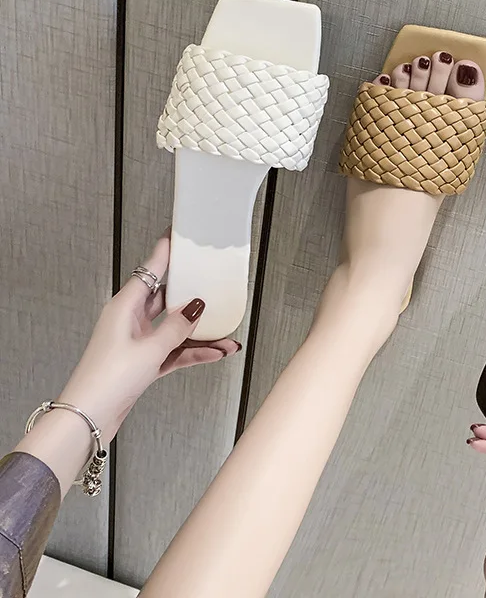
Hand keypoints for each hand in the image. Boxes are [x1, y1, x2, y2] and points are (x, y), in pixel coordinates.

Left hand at [58, 231, 240, 439]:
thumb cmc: (107, 379)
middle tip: (211, 280)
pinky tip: (215, 353)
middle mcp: (130, 320)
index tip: (177, 236)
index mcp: (125, 307)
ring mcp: (137, 342)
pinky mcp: (143, 362)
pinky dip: (193, 352)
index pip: (150, 270)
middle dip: (192, 294)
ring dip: (200, 334)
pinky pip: (175, 351)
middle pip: (166, 298)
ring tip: (227, 335)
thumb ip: (177, 327)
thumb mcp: (150, 349)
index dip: (165, 253)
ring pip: (175, 329)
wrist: (88, 418)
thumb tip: (196, 308)